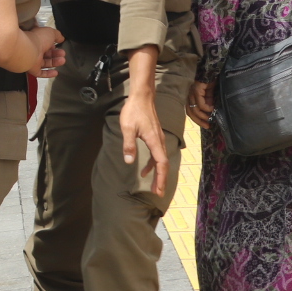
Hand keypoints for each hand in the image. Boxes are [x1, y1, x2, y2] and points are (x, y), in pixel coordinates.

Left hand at [26, 25, 65, 78]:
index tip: (60, 45)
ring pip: (45, 63)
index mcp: (36, 40)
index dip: (53, 45)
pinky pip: (41, 73)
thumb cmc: (38, 39)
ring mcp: (32, 60)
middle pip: (46, 54)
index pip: (45, 43)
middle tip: (63, 54)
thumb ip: (57, 35)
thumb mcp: (51, 32)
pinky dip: (48, 74)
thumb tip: (61, 38)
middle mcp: (34, 50)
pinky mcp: (32, 69)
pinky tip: (56, 73)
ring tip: (62, 60)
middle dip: (56, 54)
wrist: (27, 50)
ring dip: (54, 62)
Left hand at [120, 51, 169, 196]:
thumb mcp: (127, 128)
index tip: (159, 190)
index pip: (161, 163)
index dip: (161, 178)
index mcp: (154, 141)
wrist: (142, 97)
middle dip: (161, 179)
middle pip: (163, 164)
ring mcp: (158, 139)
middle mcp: (159, 141)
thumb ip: (129, 145)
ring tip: (152, 186)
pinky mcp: (155, 136)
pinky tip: (144, 169)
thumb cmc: (134, 111)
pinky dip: (153, 164)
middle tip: (158, 193)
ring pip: (161, 160)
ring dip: (157, 173)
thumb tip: (130, 162)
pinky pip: (156, 154)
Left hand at [188, 80, 216, 129]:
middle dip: (199, 120)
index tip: (206, 125)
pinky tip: (212, 109)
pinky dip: (206, 107)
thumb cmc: (212, 83)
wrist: (213, 71)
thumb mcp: (210, 96)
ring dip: (203, 115)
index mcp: (191, 97)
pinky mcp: (196, 89)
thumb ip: (209, 103)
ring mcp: (192, 92)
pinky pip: (200, 102)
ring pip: (194, 108)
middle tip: (208, 125)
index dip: (197, 120)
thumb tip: (211, 113)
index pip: (190, 112)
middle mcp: (189, 95)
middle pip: (190, 112)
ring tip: (211, 117)